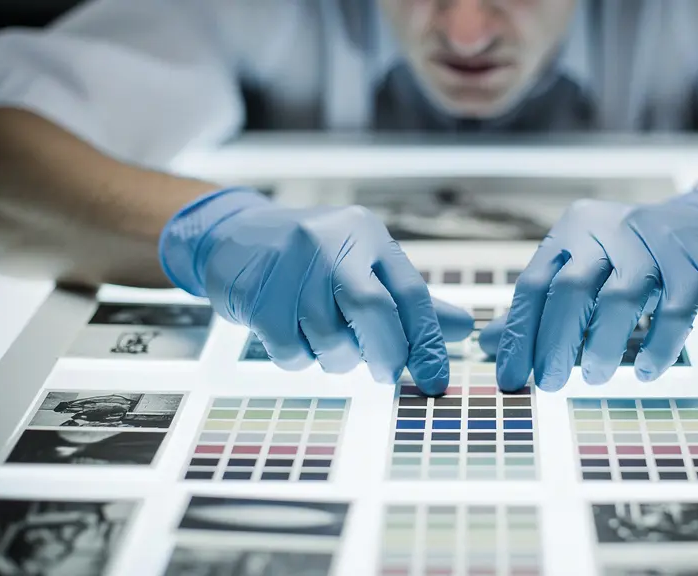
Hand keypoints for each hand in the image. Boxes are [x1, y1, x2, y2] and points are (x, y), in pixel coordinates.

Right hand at [159, 187, 473, 394]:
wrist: (235, 236)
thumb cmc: (314, 259)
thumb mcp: (366, 266)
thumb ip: (412, 301)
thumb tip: (462, 330)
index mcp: (367, 237)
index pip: (411, 293)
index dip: (428, 342)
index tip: (436, 381)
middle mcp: (331, 244)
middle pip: (374, 311)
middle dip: (386, 354)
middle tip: (386, 374)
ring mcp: (290, 266)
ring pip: (330, 340)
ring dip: (336, 359)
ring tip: (327, 340)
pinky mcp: (256, 293)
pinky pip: (290, 351)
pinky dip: (299, 359)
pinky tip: (294, 337)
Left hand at [484, 188, 697, 390]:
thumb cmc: (635, 257)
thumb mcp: (585, 270)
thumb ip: (540, 306)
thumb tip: (491, 344)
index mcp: (572, 231)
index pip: (535, 284)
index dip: (519, 334)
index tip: (510, 376)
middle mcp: (608, 230)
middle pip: (571, 289)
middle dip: (555, 342)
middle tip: (549, 382)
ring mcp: (654, 244)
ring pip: (620, 299)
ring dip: (602, 345)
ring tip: (594, 377)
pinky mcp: (694, 265)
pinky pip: (673, 311)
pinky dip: (657, 346)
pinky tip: (647, 372)